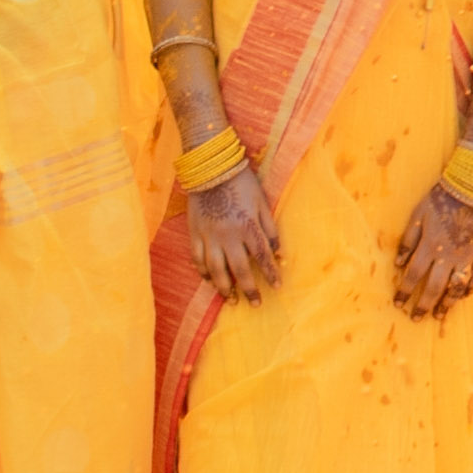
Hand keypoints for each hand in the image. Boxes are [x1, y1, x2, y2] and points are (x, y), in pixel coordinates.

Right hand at [188, 163, 284, 304]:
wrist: (211, 168)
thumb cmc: (242, 183)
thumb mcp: (262, 202)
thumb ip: (269, 228)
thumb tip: (278, 251)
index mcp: (248, 227)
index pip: (262, 257)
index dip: (270, 274)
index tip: (276, 288)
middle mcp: (229, 236)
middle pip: (239, 270)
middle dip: (248, 290)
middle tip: (255, 304)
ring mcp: (209, 236)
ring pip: (216, 270)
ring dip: (224, 288)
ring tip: (230, 300)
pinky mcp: (194, 233)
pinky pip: (198, 259)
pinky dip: (204, 273)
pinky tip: (209, 281)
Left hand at [398, 177, 472, 311]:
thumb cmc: (441, 200)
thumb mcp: (418, 216)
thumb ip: (408, 240)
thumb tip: (398, 263)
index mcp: (429, 247)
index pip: (413, 275)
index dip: (404, 292)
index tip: (398, 304)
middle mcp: (447, 257)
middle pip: (433, 287)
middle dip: (424, 305)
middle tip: (416, 318)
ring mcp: (466, 257)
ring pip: (456, 287)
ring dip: (447, 303)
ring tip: (440, 315)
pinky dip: (470, 288)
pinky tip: (464, 296)